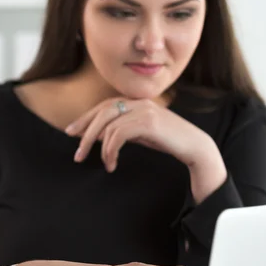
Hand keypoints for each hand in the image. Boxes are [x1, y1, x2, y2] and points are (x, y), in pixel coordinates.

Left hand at [65, 98, 226, 201]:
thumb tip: (98, 135)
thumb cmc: (166, 140)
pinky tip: (111, 163)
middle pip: (101, 114)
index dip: (85, 119)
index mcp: (134, 101)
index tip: (71, 133)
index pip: (102, 107)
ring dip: (100, 148)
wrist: (194, 146)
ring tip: (103, 164)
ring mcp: (143, 110)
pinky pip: (118, 135)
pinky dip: (110, 151)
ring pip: (108, 126)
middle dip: (85, 134)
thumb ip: (122, 128)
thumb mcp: (140, 132)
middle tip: (77, 154)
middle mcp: (137, 101)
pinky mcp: (148, 122)